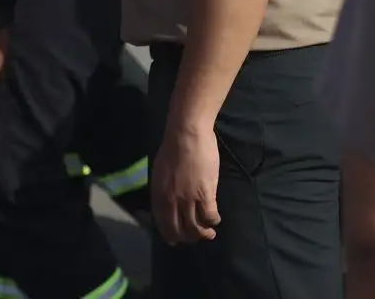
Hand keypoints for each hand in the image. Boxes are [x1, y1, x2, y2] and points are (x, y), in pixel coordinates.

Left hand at [151, 123, 220, 244]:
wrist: (186, 133)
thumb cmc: (173, 148)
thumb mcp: (160, 173)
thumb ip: (163, 190)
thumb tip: (169, 202)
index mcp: (158, 196)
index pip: (163, 225)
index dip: (170, 236)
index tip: (176, 240)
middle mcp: (171, 201)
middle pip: (179, 230)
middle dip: (188, 238)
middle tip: (196, 236)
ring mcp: (188, 198)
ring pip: (195, 227)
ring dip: (203, 233)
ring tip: (209, 233)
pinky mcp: (205, 193)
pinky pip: (209, 216)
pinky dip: (213, 220)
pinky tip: (216, 218)